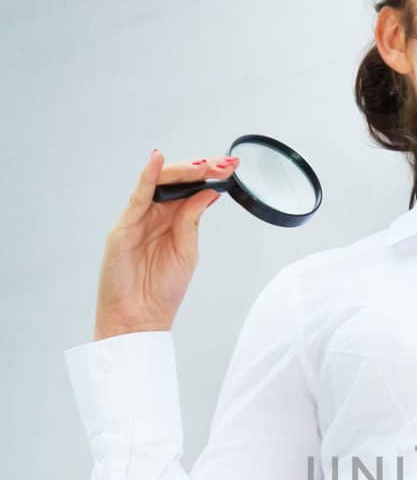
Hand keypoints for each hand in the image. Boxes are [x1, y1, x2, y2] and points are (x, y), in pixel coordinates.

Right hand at [93, 149, 239, 338]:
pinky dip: (147, 177)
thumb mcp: (187, 252)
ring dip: (181, 170)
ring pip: (158, 184)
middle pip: (175, 182)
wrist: (140, 319)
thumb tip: (208, 193)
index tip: (231, 167)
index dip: (208, 177)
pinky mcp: (123, 227)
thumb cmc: (161, 291)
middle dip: (200, 169)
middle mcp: (153, 216)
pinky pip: (136, 197)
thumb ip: (193, 221)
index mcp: (171, 222)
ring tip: (204, 165)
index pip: (189, 190)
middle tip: (224, 164)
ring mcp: (137, 219)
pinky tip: (158, 160)